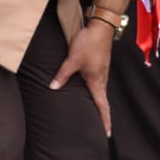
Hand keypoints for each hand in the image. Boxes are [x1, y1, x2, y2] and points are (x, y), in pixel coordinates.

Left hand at [49, 18, 113, 135]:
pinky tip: (88, 90)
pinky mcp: (100, 64)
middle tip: (100, 128)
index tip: (107, 133)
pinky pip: (98, 82)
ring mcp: (102, 71)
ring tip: (94, 113)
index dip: (104, 120)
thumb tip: (53, 88)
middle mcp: (101, 78)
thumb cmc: (88, 43)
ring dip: (98, 103)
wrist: (100, 27)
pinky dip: (95, 91)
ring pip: (100, 91)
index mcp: (97, 81)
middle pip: (102, 100)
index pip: (102, 106)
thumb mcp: (72, 60)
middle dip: (102, 115)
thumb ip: (62, 75)